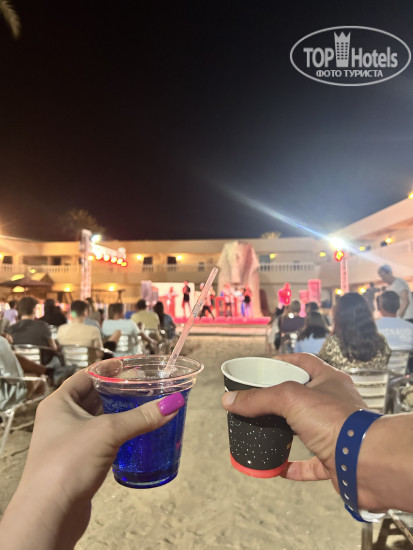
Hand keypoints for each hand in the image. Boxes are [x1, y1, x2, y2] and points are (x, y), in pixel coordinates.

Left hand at [0, 370, 183, 549]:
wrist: (49, 514)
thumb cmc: (69, 463)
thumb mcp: (108, 432)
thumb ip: (141, 417)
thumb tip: (174, 403)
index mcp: (59, 403)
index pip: (86, 376)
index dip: (109, 368)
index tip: (132, 365)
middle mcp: (60, 419)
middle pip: (94, 397)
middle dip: (118, 391)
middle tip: (145, 386)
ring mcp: (68, 442)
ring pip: (98, 420)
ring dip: (119, 413)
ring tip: (144, 406)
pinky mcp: (77, 462)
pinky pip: (101, 440)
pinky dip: (117, 435)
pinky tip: (135, 435)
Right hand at [222, 353, 365, 491]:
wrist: (366, 462)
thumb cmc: (337, 421)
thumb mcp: (290, 398)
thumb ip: (258, 398)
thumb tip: (228, 400)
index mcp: (329, 381)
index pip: (303, 362)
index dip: (282, 361)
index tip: (262, 367)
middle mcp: (333, 404)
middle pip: (301, 396)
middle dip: (278, 400)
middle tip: (255, 402)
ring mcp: (334, 431)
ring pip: (304, 429)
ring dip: (284, 431)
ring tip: (261, 430)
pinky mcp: (334, 458)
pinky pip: (310, 463)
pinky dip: (292, 466)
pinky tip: (275, 466)